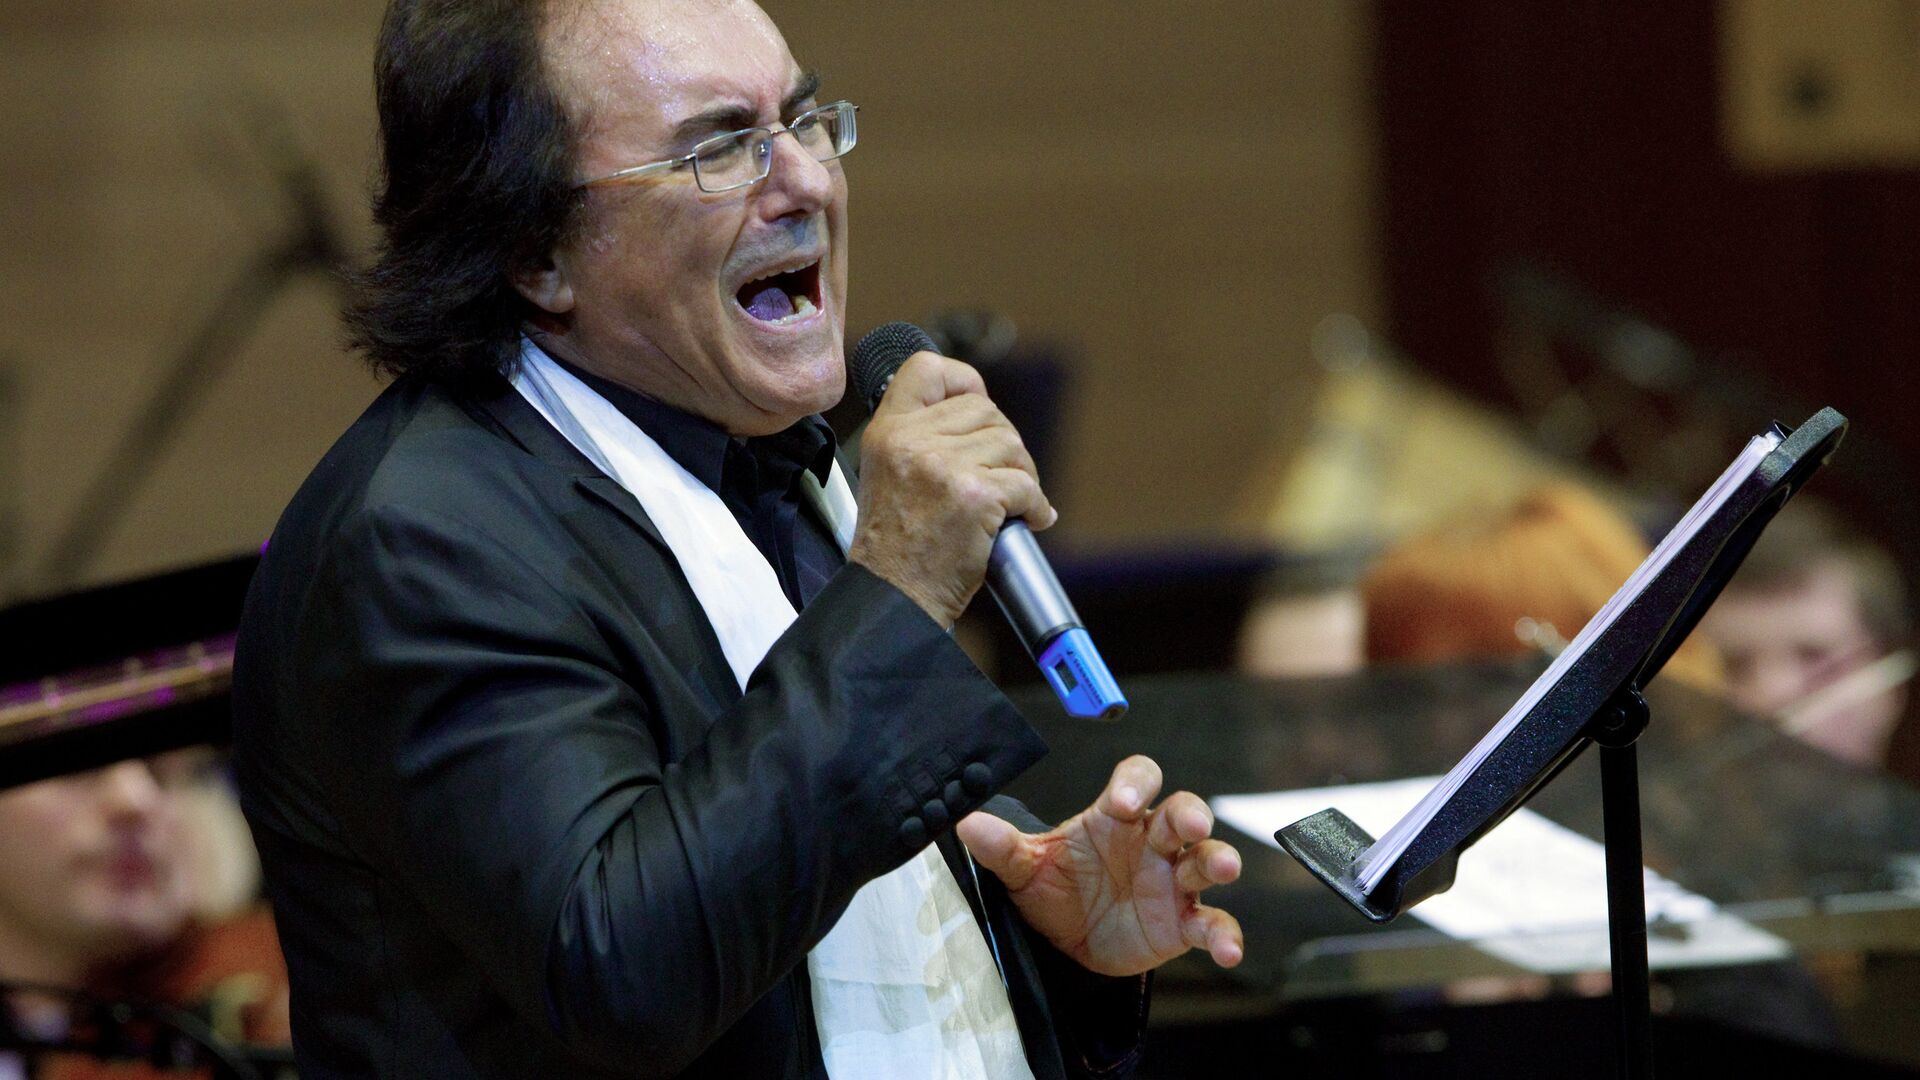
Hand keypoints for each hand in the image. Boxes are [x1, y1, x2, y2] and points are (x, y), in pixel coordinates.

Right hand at [848, 351, 1055, 626]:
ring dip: (1023, 475)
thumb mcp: (887, 475)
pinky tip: (1029, 520)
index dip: (963, 380)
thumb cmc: (897, 549)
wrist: (893, 598)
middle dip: (1004, 444)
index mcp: (887, 431)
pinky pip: (1027, 485)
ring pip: (1011, 445)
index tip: (977, 404)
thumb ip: (921, 439)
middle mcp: (911, 441)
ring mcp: (944, 467)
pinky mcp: (975, 496)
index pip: (926, 368)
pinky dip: (1036, 506)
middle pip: (985, 410)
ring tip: (1012, 503)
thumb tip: (981, 418)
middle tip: (1004, 478)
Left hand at [955, 755, 1243, 976]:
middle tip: (1190, 824)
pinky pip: (1212, 923)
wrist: (1065, 944)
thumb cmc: (1054, 889)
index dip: (1136, 783)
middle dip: (1190, 814)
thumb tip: (966, 824)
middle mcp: (1150, 842)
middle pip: (1182, 812)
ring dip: (1218, 860)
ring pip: (1206, 860)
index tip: (1125, 800)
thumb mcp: (1025, 869)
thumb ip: (1002, 848)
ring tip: (1224, 868)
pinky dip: (1225, 935)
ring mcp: (1171, 881)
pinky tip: (1228, 952)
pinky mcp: (1182, 923)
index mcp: (1115, 817)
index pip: (1137, 779)